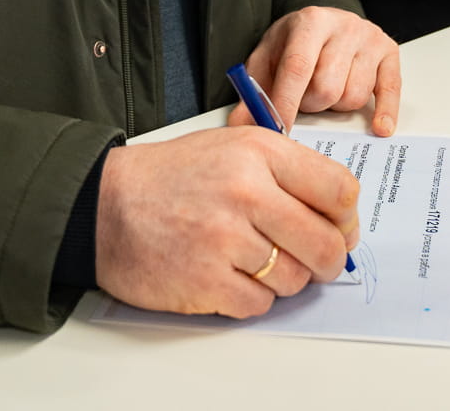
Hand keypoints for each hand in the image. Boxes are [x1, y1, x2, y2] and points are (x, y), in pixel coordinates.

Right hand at [95, 126, 360, 317]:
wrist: (103, 206)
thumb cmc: (171, 177)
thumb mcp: (232, 147)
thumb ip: (286, 171)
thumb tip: (339, 213)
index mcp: (260, 153)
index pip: (340, 191)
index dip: (347, 219)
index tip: (340, 228)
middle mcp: (247, 193)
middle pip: (327, 244)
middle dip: (329, 260)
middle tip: (317, 262)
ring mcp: (227, 239)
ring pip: (295, 279)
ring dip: (284, 278)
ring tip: (254, 261)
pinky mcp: (207, 281)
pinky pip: (260, 303)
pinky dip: (251, 297)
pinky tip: (229, 276)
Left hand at [232, 6, 399, 136]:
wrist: (321, 23)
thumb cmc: (292, 45)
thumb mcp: (266, 60)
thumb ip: (253, 92)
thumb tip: (241, 125)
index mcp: (309, 21)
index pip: (298, 67)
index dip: (286, 102)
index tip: (278, 130)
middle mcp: (344, 25)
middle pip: (327, 87)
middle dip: (312, 105)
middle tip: (304, 99)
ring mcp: (369, 38)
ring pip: (354, 97)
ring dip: (337, 106)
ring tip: (328, 90)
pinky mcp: (389, 52)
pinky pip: (389, 91)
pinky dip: (384, 112)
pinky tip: (379, 127)